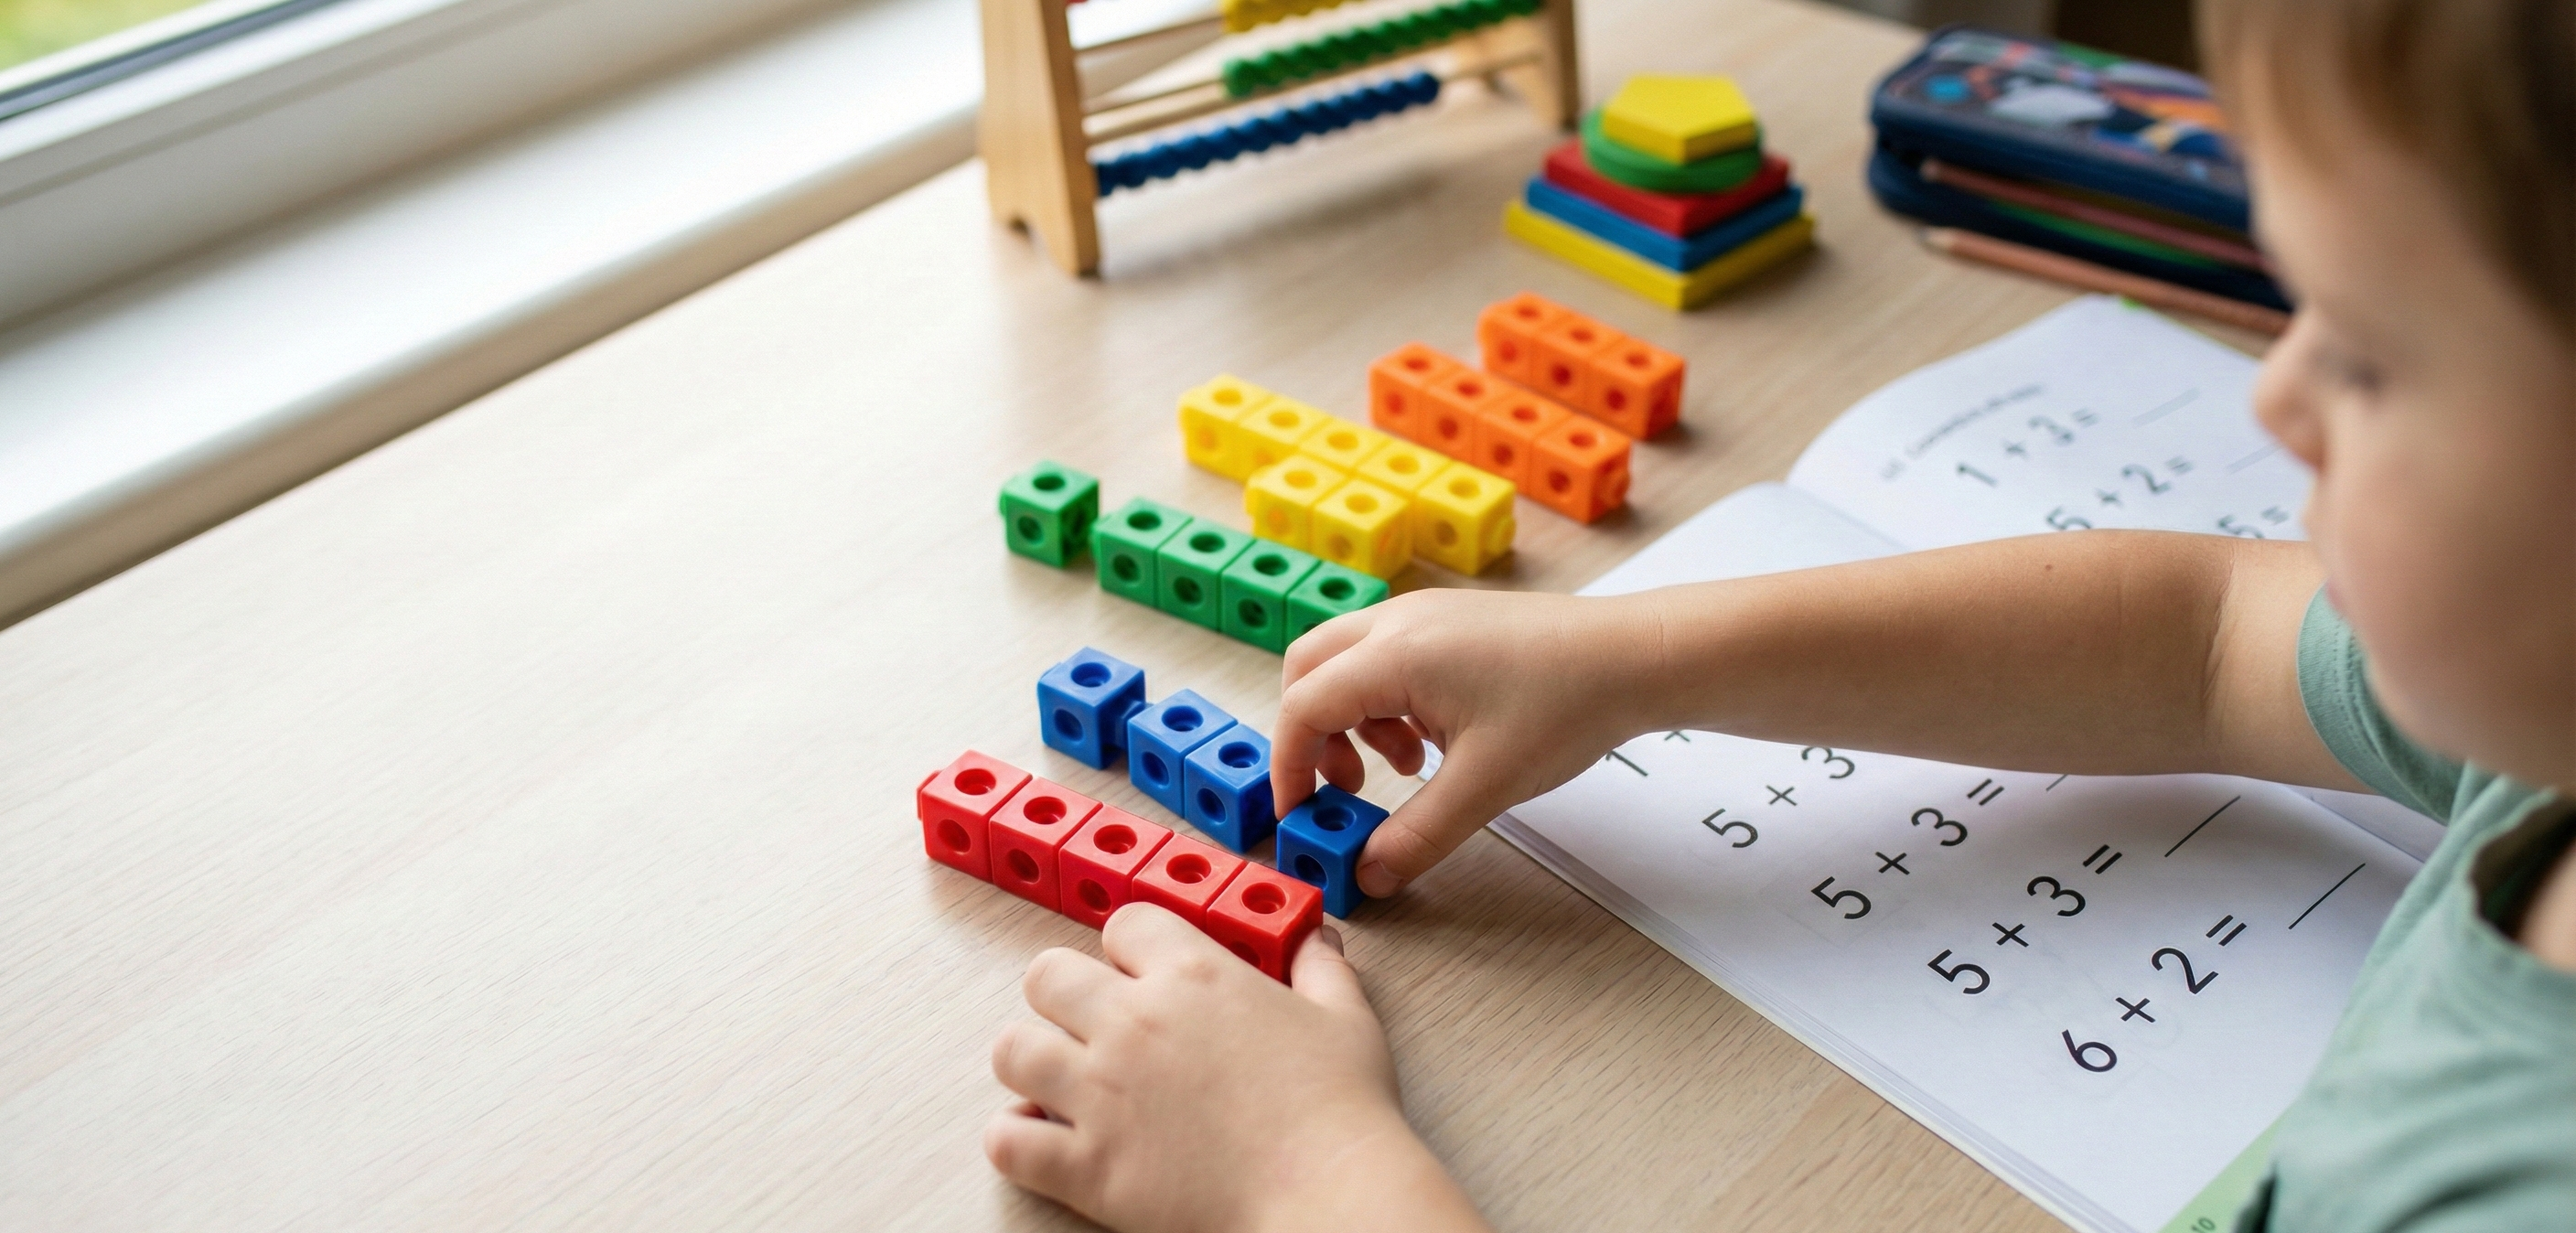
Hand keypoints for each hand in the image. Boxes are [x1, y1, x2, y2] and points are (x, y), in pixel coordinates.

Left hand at [985, 905, 1483, 1232]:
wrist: (1328, 1196)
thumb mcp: (1345, 1018)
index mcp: (1195, 975)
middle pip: (1047, 975)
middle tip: (1091, 1025)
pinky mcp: (1087, 1165)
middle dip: (1064, 996)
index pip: (1124, 924)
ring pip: (1013, 1050)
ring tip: (1061, 1083)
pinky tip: (1046, 1140)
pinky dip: (1016, 1139)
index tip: (1143, 973)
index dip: (1131, 948)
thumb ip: (1321, 969)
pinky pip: (1006, 1140)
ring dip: (1033, 1063)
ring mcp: (1101, 1094)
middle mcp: (1134, 1023)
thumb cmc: (1340, 1112)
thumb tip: (1317, 939)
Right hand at [1271, 589, 1660, 898]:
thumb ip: (1417, 835)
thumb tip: (1370, 874)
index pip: (1302, 708)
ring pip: (1346, 663)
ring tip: (1406, 769)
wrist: (1635, 657)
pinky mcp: (1450, 622)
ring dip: (1353, 721)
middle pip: (1308, 671)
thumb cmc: (1568, 703)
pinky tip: (1433, 742)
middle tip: (1345, 788)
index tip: (1300, 815)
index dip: (1290, 767)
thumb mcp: (1485, 786)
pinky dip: (1387, 703)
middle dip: (1311, 736)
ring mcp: (1424, 614)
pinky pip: (1386, 658)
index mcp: (1394, 653)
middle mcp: (1398, 621)